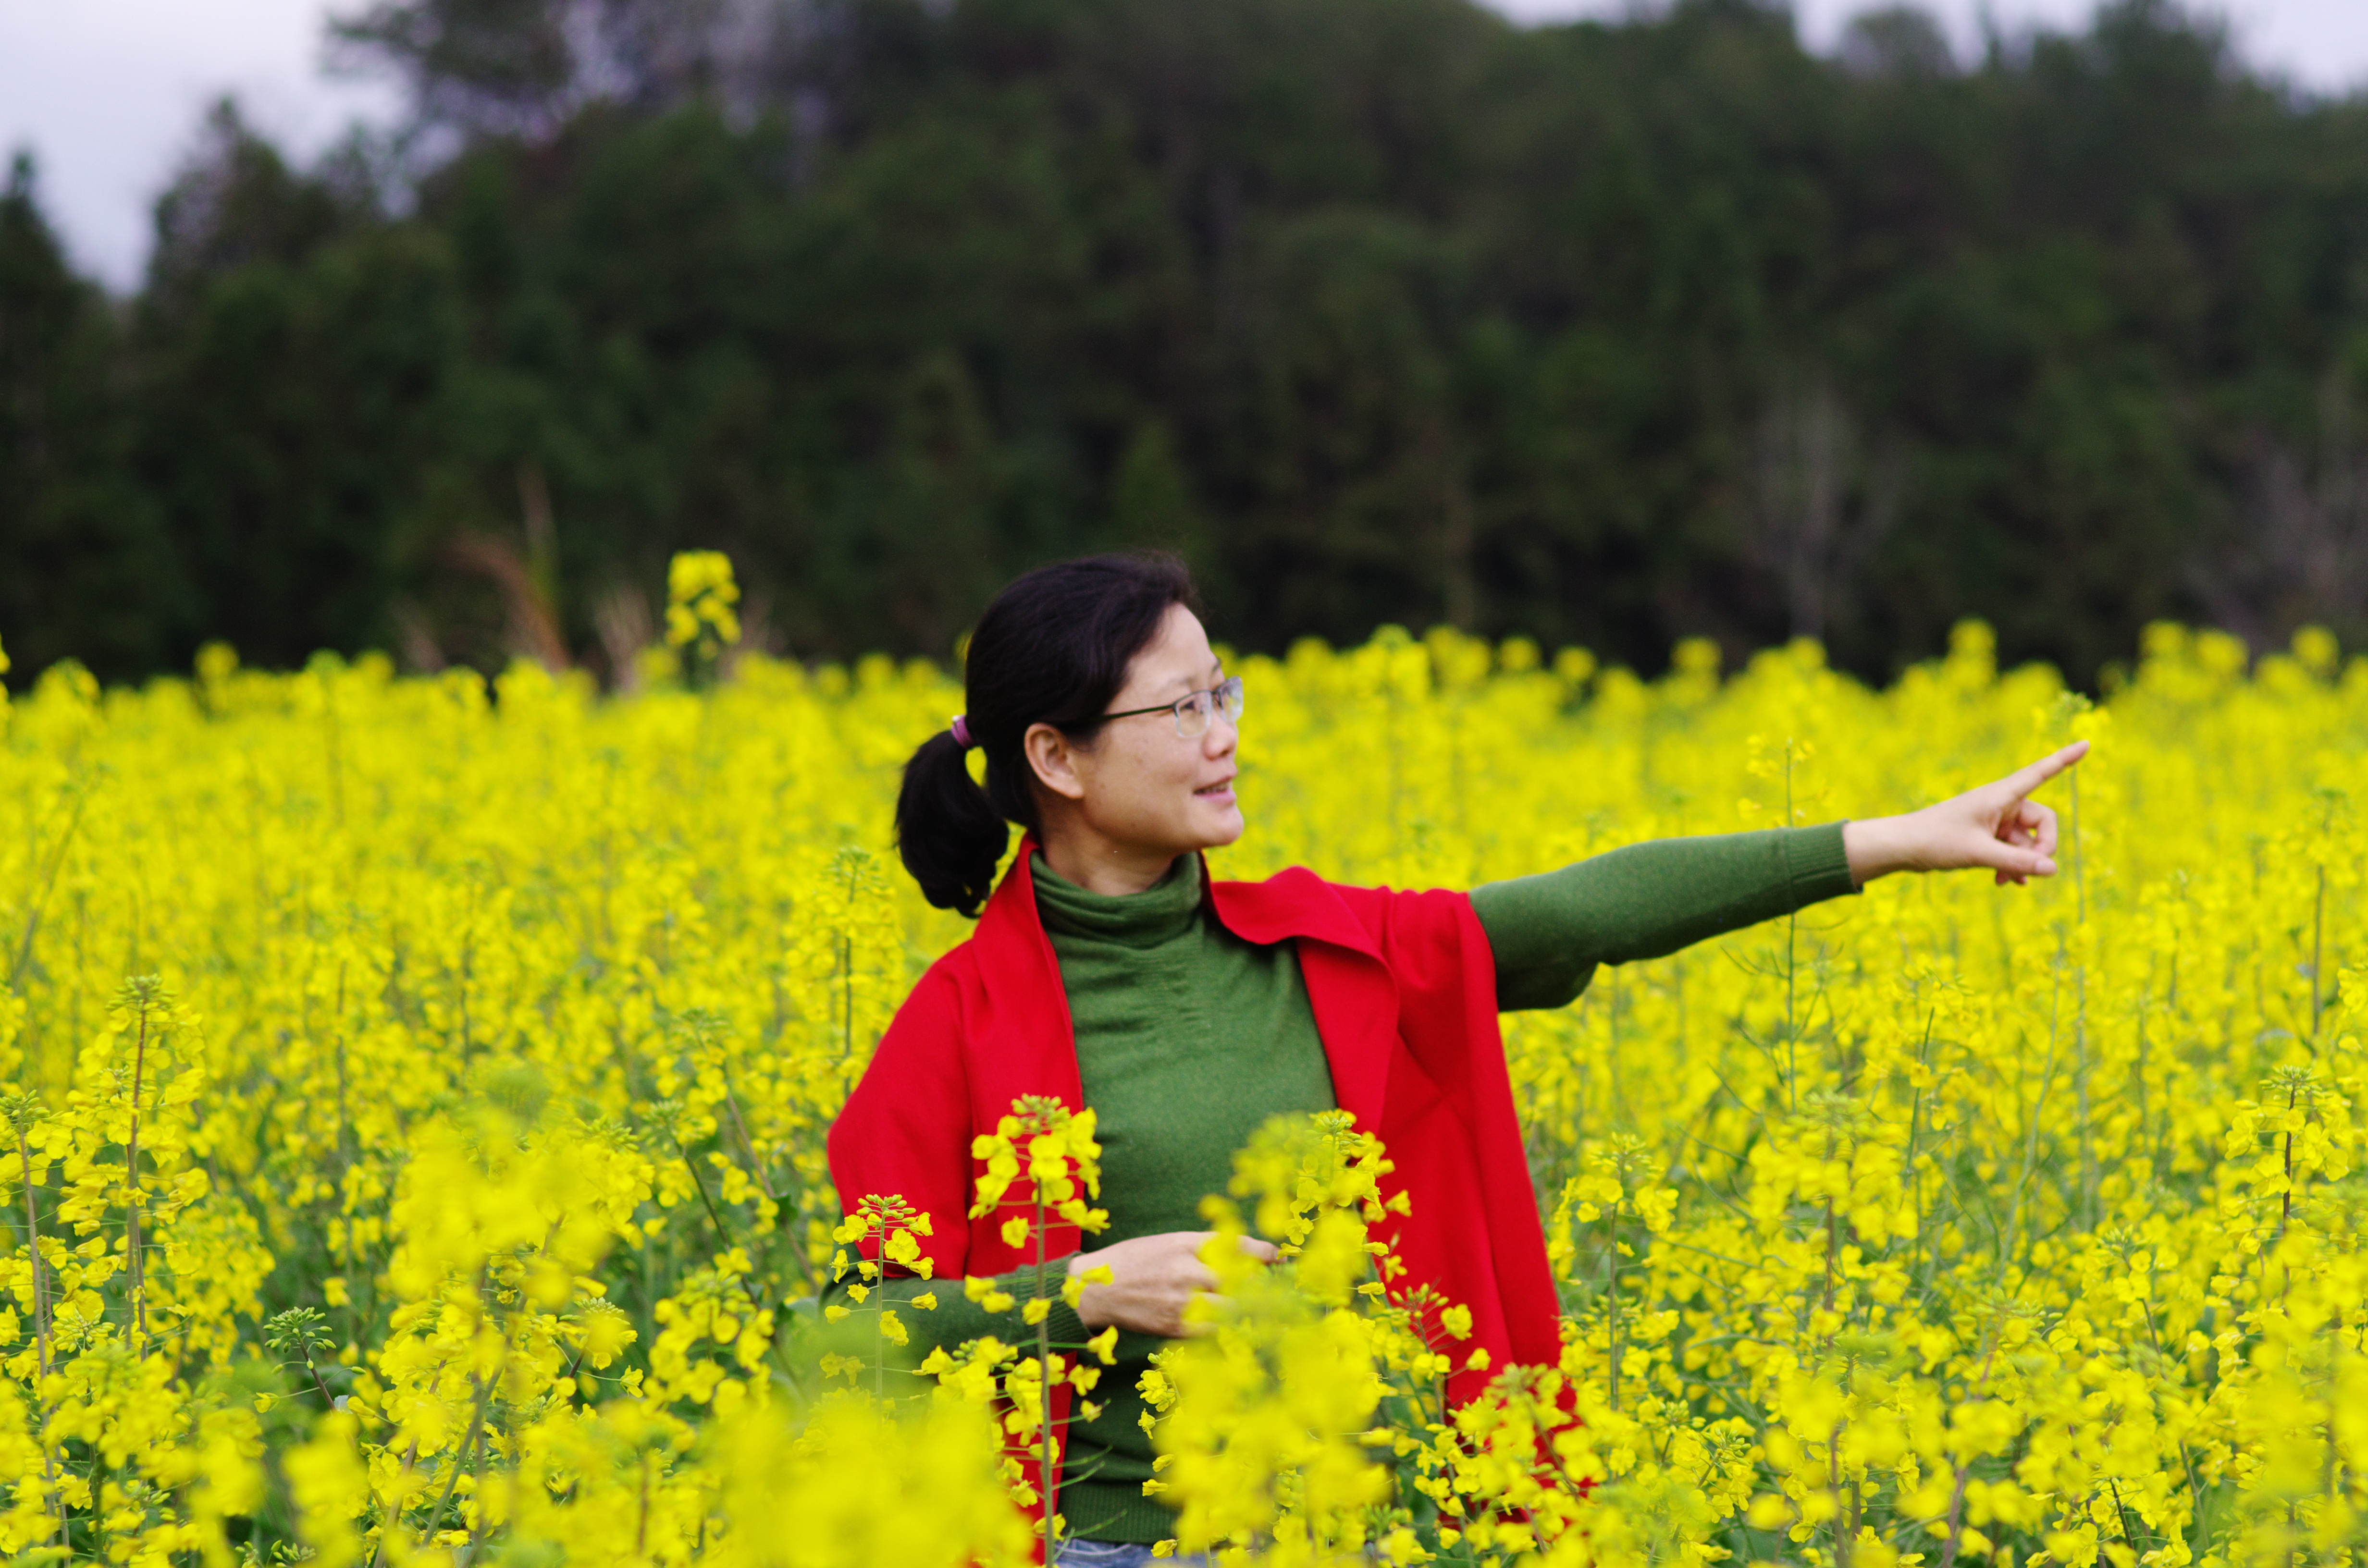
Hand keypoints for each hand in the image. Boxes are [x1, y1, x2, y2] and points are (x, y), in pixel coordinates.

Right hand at [1067, 1231, 1277, 1337]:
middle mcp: (1187, 1270)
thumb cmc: (1133, 1262)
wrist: (1095, 1290)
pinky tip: (1236, 1327)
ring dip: (1248, 1308)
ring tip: (1259, 1309)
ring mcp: (1182, 1301)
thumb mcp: (1167, 1242)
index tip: (1278, 1256)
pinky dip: (1229, 1328)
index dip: (1263, 1252)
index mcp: (1185, 1243)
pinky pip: (1215, 1330)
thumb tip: (1240, 1255)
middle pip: (1240, 1277)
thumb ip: (1202, 1248)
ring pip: (1232, 1306)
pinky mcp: (1176, 1326)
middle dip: (1259, 1283)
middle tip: (1270, 1286)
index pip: (1236, 1244)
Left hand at [1842, 741, 2087, 886]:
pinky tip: (2007, 882)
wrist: (1902, 847)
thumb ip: (2017, 862)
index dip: (2064, 759)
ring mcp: (1995, 820)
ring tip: (2004, 880)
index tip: (2087, 743)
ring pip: (2027, 841)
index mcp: (1999, 796)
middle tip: (2030, 871)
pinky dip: (2013, 864)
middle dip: (2041, 848)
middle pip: (2043, 822)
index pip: (2039, 773)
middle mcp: (2001, 804)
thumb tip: (2053, 869)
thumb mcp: (1978, 853)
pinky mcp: (1987, 836)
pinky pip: (2013, 849)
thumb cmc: (1935, 841)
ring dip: (2022, 862)